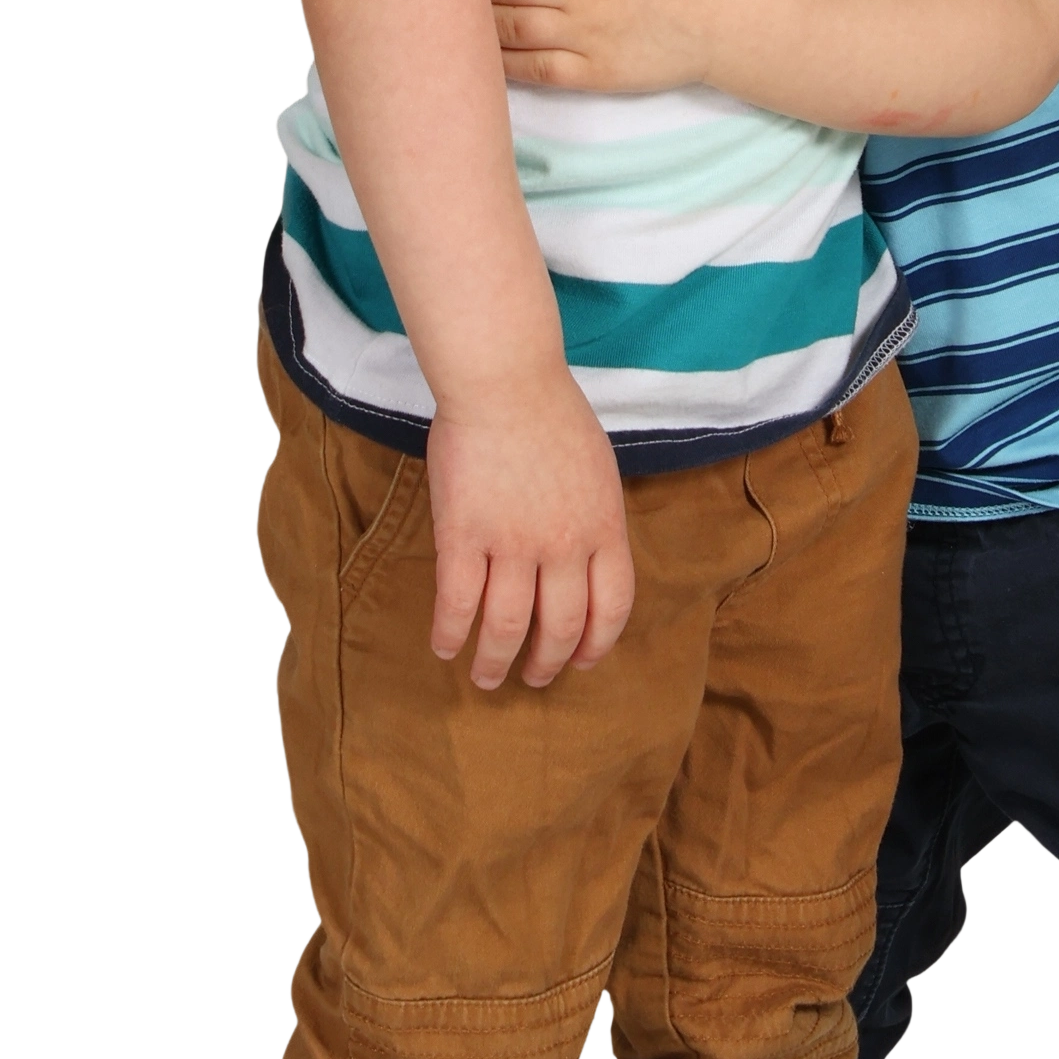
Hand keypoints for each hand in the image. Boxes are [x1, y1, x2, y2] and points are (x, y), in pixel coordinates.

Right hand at [423, 368, 635, 689]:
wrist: (504, 380)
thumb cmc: (551, 412)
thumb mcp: (598, 469)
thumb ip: (595, 519)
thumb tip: (589, 559)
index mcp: (604, 527)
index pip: (613, 607)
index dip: (598, 644)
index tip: (583, 662)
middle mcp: (564, 545)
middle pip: (563, 627)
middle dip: (548, 663)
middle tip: (534, 679)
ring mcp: (513, 543)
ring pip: (508, 627)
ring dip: (496, 662)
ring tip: (487, 678)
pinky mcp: (463, 535)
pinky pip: (457, 603)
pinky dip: (451, 633)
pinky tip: (445, 647)